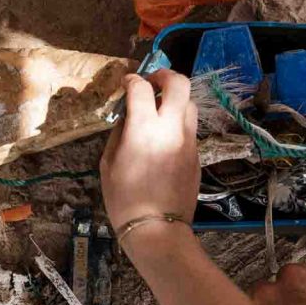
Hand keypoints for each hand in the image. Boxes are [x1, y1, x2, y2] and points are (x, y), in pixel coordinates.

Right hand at [101, 70, 199, 251]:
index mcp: (145, 128)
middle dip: (165, 75)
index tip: (126, 83)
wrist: (157, 229)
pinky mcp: (197, 154)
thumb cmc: (124, 199)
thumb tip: (127, 116)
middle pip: (179, 83)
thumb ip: (119, 132)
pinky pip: (190, 127)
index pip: (141, 87)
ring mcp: (189, 140)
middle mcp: (172, 128)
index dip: (131, 80)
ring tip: (160, 108)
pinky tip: (165, 135)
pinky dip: (178, 121)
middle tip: (151, 82)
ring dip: (175, 98)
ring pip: (190, 103)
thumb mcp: (108, 164)